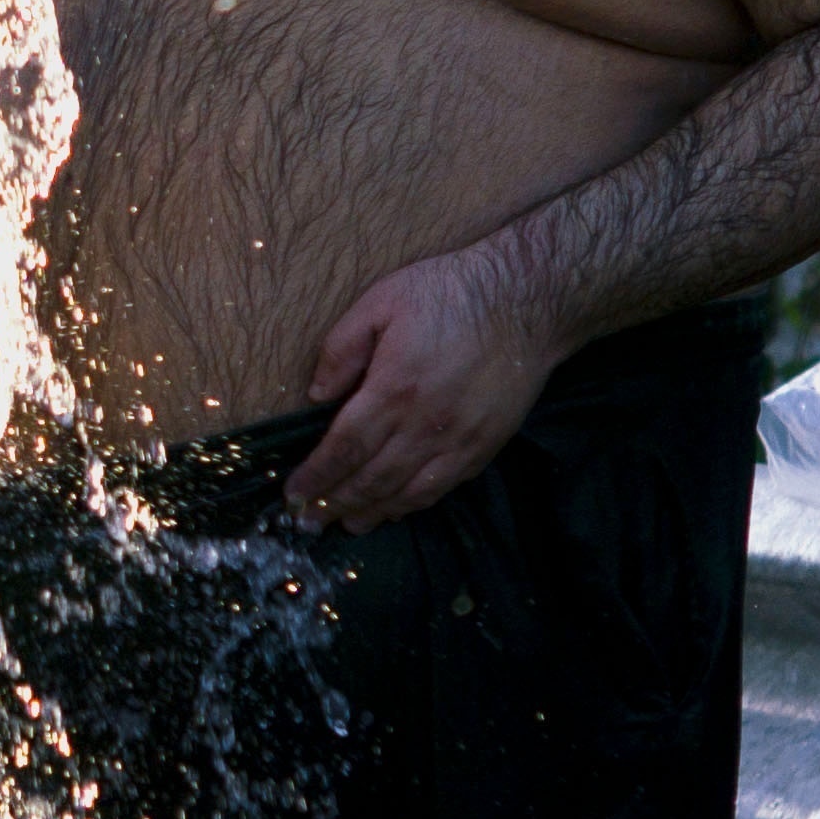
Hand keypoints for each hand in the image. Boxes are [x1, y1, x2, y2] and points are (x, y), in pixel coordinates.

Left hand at [287, 250, 559, 526]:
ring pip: (407, 492)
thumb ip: (342, 348)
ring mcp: (458, 440)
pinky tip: (395, 509)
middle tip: (310, 521)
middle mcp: (424, 424)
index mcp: (394, 389)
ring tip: (347, 524)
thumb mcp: (382, 301)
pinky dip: (413, 505)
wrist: (525, 301)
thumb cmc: (449, 294)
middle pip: (371, 479)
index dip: (317, 476)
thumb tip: (318, 395)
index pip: (345, 447)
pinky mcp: (485, 446)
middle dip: (335, 503)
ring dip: (372, 512)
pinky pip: (442, 488)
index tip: (294, 495)